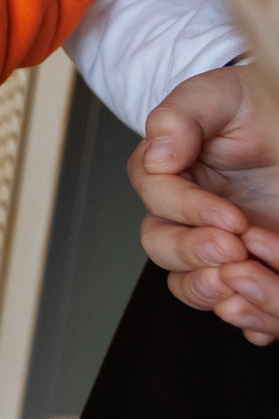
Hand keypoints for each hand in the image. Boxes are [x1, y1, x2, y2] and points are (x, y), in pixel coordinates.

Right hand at [132, 66, 278, 342]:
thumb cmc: (250, 109)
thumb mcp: (217, 97)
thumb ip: (179, 117)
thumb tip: (157, 153)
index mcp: (169, 173)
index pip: (158, 198)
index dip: (189, 212)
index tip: (230, 217)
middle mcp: (186, 216)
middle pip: (162, 248)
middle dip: (194, 255)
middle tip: (234, 250)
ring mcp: (217, 247)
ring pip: (194, 287)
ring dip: (217, 293)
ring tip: (250, 280)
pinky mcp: (253, 272)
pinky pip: (240, 311)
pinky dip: (250, 322)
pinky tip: (260, 316)